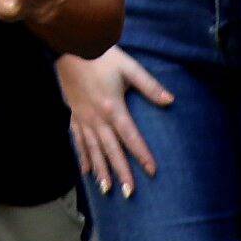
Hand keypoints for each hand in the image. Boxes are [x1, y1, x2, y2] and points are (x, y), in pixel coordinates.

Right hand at [58, 45, 172, 194]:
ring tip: (107, 189)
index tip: (151, 171)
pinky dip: (82, 156)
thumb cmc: (101, 57)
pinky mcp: (73, 115)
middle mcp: (96, 118)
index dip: (141, 155)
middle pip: (110, 150)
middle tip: (128, 192)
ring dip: (100, 170)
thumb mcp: (129, 68)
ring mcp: (82, 118)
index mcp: (113, 108)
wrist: (70, 48)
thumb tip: (171, 101)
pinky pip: (78, 141)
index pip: (130, 137)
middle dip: (120, 172)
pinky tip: (86, 171)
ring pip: (93, 150)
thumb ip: (150, 86)